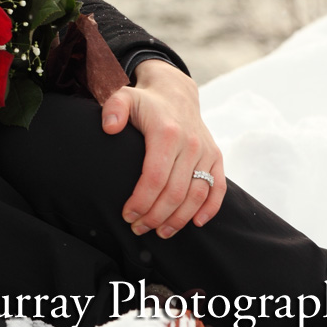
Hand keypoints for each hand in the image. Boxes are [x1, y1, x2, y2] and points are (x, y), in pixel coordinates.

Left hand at [101, 60, 225, 238]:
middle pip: (175, 192)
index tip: (127, 215)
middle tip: (138, 229)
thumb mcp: (123, 97)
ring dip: (179, 219)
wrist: (175, 93)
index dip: (141, 201)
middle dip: (155, 216)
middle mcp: (191, 144)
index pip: (154, 177)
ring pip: (196, 195)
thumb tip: (109, 128)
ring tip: (160, 232)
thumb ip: (113, 109)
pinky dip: (209, 209)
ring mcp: (206, 152)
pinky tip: (194, 223)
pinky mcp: (216, 158)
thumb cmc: (144, 102)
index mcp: (166, 133)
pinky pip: (218, 188)